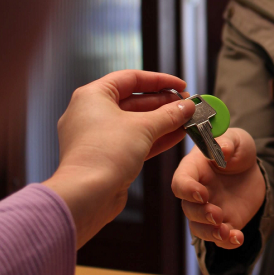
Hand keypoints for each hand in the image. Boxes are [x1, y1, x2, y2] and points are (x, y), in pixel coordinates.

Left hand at [45, 70, 194, 247]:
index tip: (180, 86)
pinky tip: (177, 136)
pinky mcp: (105, 156)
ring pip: (135, 123)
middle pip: (134, 101)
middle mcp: (91, 113)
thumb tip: (187, 106)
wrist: (86, 196)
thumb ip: (169, 115)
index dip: (159, 81)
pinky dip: (154, 138)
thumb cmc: (104, 154)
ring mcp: (97, 136)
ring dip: (162, 122)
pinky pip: (133, 141)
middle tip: (187, 106)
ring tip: (187, 121)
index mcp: (93, 96)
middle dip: (163, 104)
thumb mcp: (144, 128)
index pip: (130, 78)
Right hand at [171, 127, 265, 249]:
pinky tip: (238, 238)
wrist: (251, 169)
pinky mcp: (223, 222)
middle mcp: (197, 192)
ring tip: (226, 232)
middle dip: (201, 215)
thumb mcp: (236, 139)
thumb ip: (227, 142)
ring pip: (199, 228)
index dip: (187, 190)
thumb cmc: (236, 149)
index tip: (202, 194)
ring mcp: (208, 209)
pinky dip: (227, 242)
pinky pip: (219, 238)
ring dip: (210, 233)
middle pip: (188, 208)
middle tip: (217, 215)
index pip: (181, 182)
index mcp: (194, 169)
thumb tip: (223, 150)